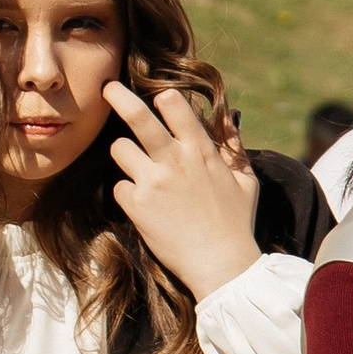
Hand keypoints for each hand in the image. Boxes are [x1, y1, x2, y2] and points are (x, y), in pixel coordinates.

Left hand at [105, 82, 261, 298]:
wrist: (221, 266)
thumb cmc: (236, 223)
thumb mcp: (245, 180)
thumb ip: (233, 144)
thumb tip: (229, 114)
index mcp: (200, 151)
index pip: (174, 104)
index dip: (163, 98)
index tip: (157, 97)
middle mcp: (174, 161)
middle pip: (136, 116)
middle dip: (118, 96)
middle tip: (107, 87)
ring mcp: (152, 182)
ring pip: (119, 148)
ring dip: (124, 154)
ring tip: (137, 167)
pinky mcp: (136, 205)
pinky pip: (118, 186)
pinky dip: (128, 193)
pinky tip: (144, 205)